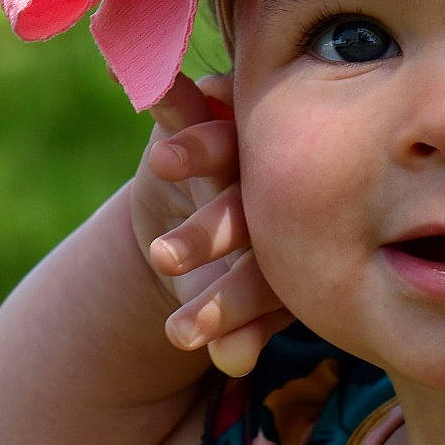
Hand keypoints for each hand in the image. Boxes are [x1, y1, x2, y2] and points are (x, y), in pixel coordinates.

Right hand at [131, 73, 293, 376]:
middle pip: (248, 209)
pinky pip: (191, 98)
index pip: (269, 275)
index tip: (183, 334)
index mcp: (300, 241)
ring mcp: (245, 144)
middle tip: (167, 259)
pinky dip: (170, 90)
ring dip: (198, 149)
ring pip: (226, 146)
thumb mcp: (219, 312)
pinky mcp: (208, 112)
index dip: (230, 305)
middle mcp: (281, 184)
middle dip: (205, 235)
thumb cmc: (220, 283)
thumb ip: (232, 334)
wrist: (192, 234)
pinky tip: (144, 83)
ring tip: (166, 160)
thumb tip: (234, 361)